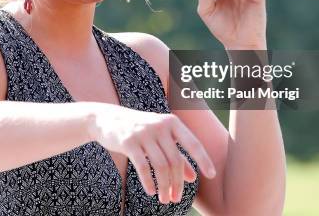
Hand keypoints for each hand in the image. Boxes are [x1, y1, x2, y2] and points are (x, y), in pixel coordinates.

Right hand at [88, 104, 215, 203]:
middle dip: (178, 183)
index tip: (212, 175)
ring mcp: (143, 133)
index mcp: (171, 122)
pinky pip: (143, 167)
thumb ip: (177, 155)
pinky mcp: (128, 142)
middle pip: (175, 160)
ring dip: (165, 186)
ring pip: (161, 166)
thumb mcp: (160, 138)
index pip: (193, 143)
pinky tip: (151, 191)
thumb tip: (193, 178)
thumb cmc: (139, 129)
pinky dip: (149, 182)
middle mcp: (159, 126)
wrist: (106, 118)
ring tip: (165, 199)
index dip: (203, 159)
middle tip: (176, 199)